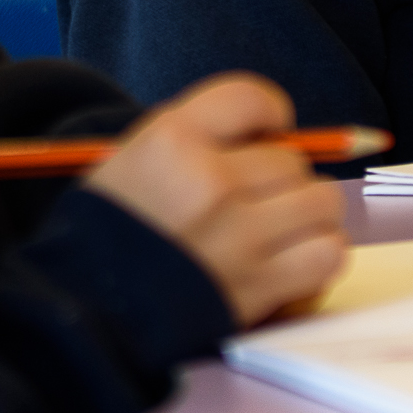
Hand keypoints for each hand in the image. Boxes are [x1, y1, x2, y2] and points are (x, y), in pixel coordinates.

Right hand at [85, 74, 348, 325]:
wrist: (87, 314)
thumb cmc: (110, 235)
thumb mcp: (134, 158)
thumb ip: (200, 136)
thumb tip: (275, 135)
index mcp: (170, 140)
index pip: (253, 98)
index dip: (270, 115)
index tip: (268, 133)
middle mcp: (210, 182)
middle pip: (292, 160)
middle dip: (281, 180)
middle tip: (256, 201)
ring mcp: (238, 237)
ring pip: (322, 202)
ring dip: (308, 218)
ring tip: (279, 232)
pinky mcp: (258, 287)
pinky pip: (326, 254)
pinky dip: (316, 259)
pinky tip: (289, 264)